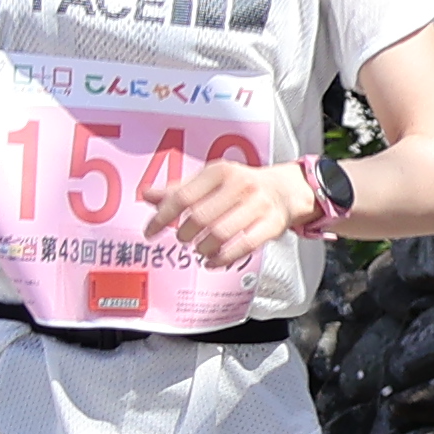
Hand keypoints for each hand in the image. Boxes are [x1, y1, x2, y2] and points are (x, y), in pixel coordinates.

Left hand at [149, 147, 327, 268]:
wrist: (285, 190)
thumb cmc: (241, 186)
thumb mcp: (211, 181)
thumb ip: (180, 190)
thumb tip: (147, 195)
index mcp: (219, 171)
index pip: (183, 196)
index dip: (163, 217)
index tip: (150, 232)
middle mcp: (239, 185)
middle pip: (200, 217)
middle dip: (184, 234)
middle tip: (181, 239)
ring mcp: (257, 205)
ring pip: (220, 234)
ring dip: (203, 248)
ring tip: (198, 250)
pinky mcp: (271, 225)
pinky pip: (243, 247)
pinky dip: (223, 259)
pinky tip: (212, 261)